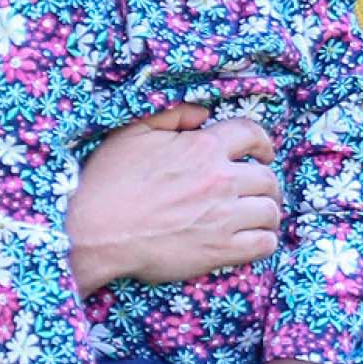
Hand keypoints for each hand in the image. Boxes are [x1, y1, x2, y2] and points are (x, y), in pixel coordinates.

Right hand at [67, 104, 279, 286]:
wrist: (91, 231)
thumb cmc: (105, 182)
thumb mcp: (129, 135)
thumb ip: (170, 117)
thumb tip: (202, 114)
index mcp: (202, 148)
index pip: (251, 135)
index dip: (262, 143)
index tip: (262, 153)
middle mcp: (220, 180)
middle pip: (267, 178)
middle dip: (265, 182)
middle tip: (255, 190)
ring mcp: (224, 217)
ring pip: (270, 211)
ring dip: (265, 212)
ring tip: (253, 216)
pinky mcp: (221, 249)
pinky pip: (265, 244)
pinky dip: (263, 240)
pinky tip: (250, 239)